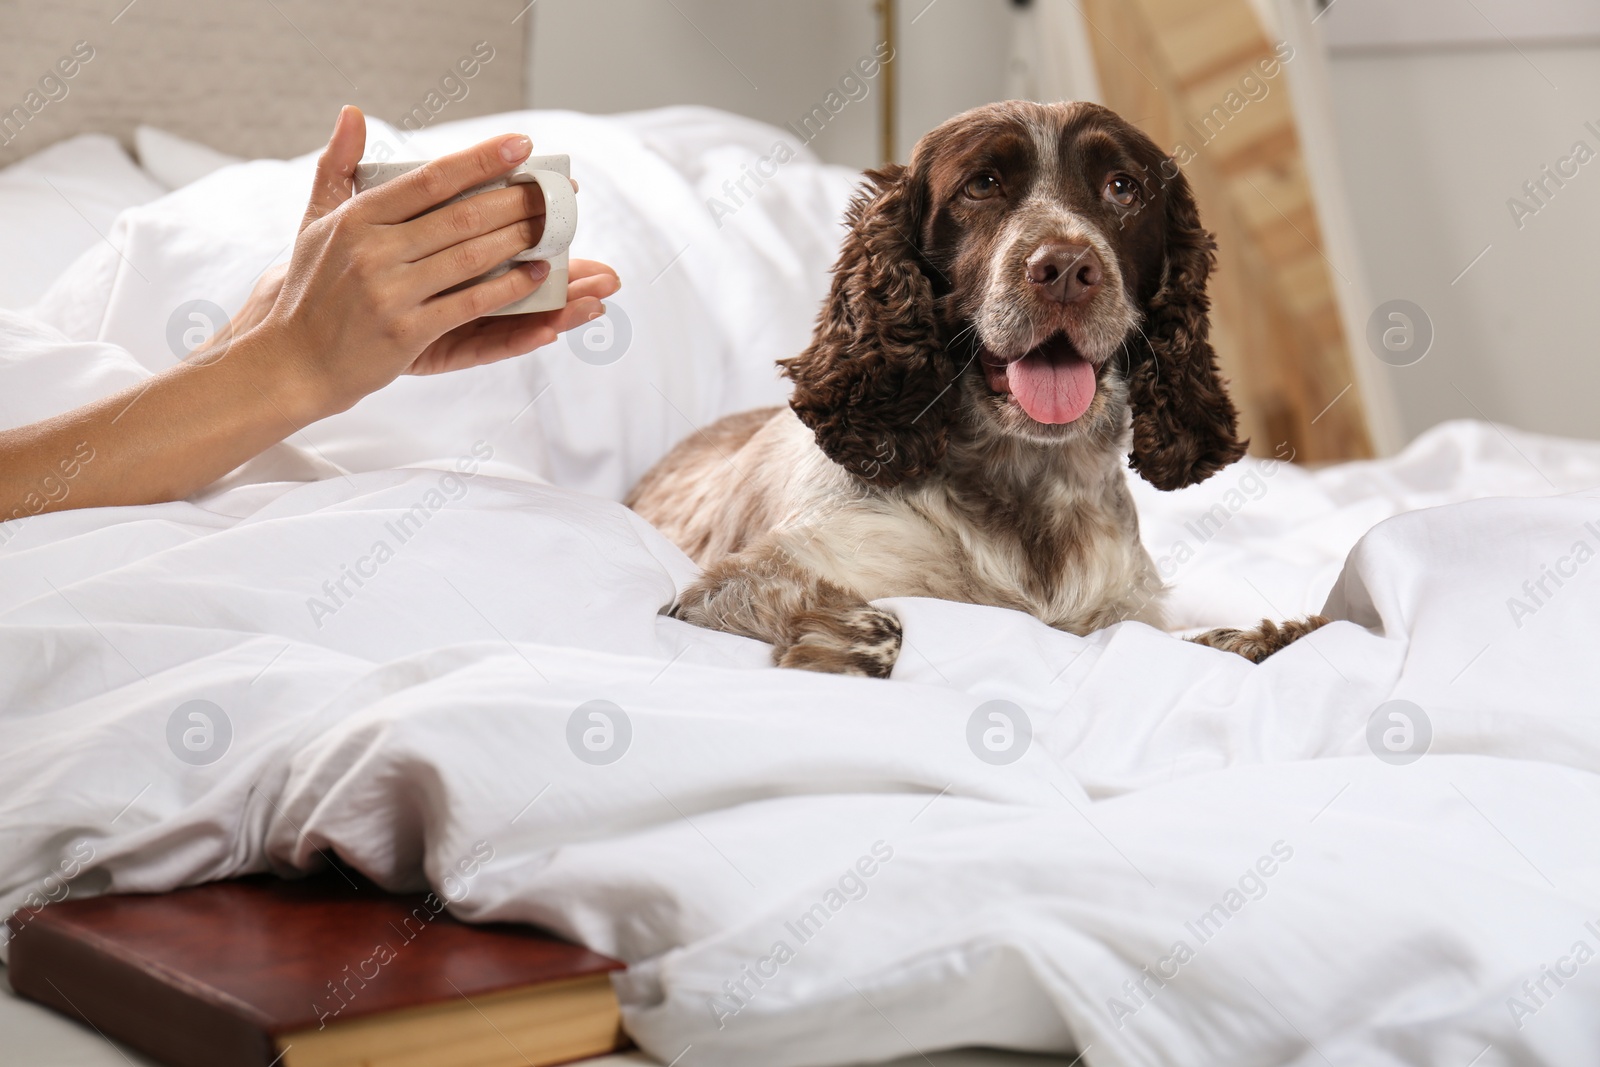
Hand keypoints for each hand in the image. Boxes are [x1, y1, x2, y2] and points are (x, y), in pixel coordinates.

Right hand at [248, 106, 619, 418]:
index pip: (431, 179)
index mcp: (358, 218)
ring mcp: (389, 292)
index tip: (522, 145)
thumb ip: (338, 168)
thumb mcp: (316, 222)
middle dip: (517, 200)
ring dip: (520, 241)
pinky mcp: (404, 332)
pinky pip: (469, 305)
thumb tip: (352, 113)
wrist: (288, 360)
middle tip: (558, 191)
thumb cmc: (309, 290)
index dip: (481, 160)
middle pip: (461, 216)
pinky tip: (537, 276)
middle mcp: (373, 251)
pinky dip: (508, 289)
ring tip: (555, 228)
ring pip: (471, 258)